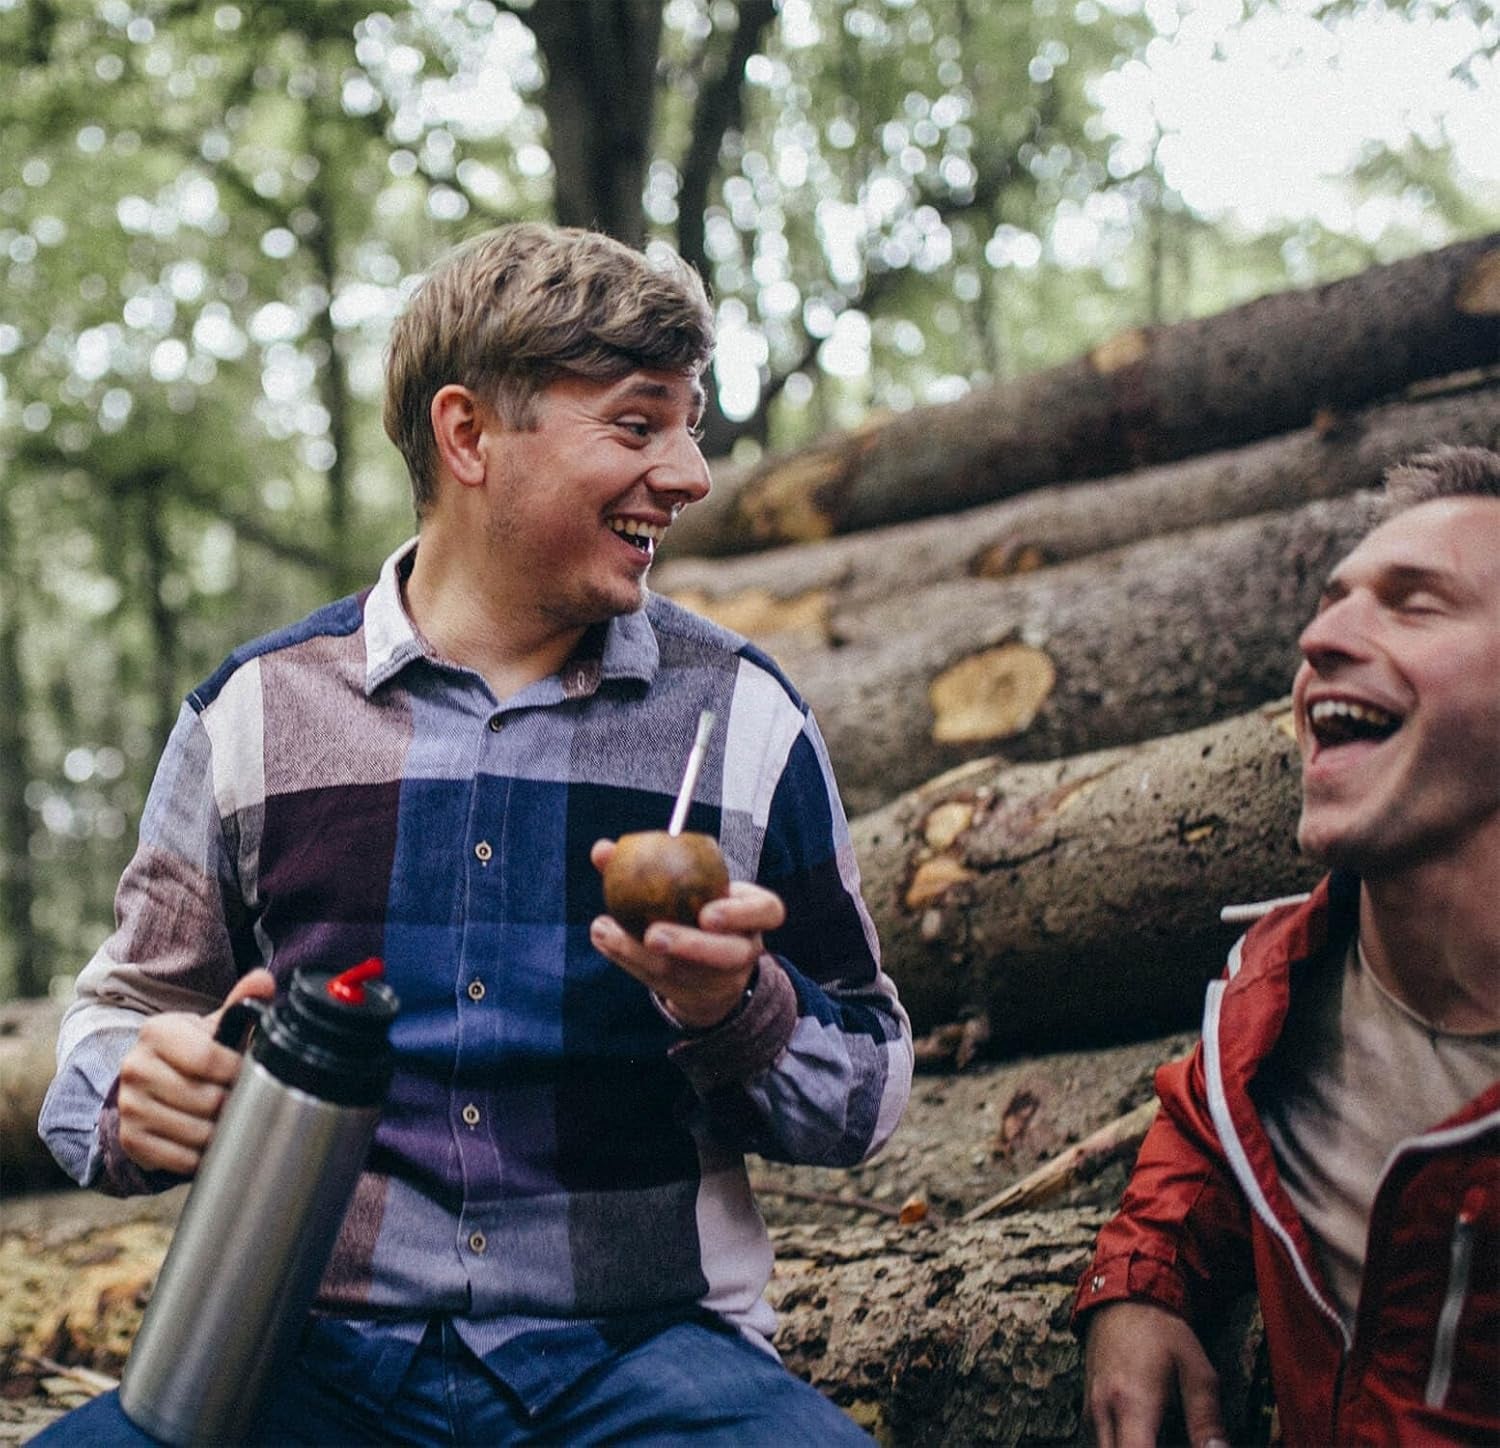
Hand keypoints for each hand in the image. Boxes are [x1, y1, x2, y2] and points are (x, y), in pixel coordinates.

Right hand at [116, 969, 275, 1174]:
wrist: (153, 1085)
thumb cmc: (194, 1052)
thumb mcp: (213, 1027)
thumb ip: (241, 1003)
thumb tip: (264, 981)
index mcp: (157, 1033)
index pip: (208, 1058)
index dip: (237, 1071)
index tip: (249, 1073)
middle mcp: (135, 1068)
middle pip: (206, 1099)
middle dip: (233, 1103)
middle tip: (243, 1101)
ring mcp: (130, 1106)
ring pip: (196, 1132)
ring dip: (221, 1131)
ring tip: (230, 1120)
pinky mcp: (131, 1140)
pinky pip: (181, 1158)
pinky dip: (203, 1155)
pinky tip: (209, 1141)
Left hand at [589, 838, 784, 1029]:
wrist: (708, 960)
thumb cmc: (697, 904)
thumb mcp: (691, 882)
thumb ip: (649, 861)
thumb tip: (602, 849)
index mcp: (753, 913)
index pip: (767, 911)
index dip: (742, 914)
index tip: (707, 914)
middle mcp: (744, 948)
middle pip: (729, 954)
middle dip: (691, 946)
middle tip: (653, 934)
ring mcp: (722, 978)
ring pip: (689, 976)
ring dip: (645, 957)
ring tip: (610, 934)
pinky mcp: (695, 997)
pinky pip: (663, 985)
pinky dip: (629, 960)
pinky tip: (605, 939)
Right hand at [1083, 1301, 1227, 1447]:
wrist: (1123, 1294)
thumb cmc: (1162, 1330)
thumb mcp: (1196, 1369)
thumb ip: (1207, 1419)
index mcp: (1132, 1403)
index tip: (1178, 1445)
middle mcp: (1103, 1410)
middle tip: (1169, 1439)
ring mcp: (1091, 1408)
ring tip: (1159, 1435)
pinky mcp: (1088, 1404)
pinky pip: (1101, 1440)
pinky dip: (1121, 1445)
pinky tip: (1145, 1435)